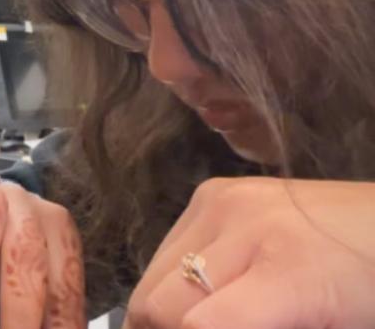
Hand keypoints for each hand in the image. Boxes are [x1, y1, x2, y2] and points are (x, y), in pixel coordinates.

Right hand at [125, 177, 374, 328]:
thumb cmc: (372, 297)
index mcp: (288, 274)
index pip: (196, 325)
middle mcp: (242, 224)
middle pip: (160, 301)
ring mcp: (221, 201)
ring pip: (154, 275)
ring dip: (164, 308)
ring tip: (194, 321)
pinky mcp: (212, 191)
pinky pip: (167, 247)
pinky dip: (173, 279)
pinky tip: (203, 290)